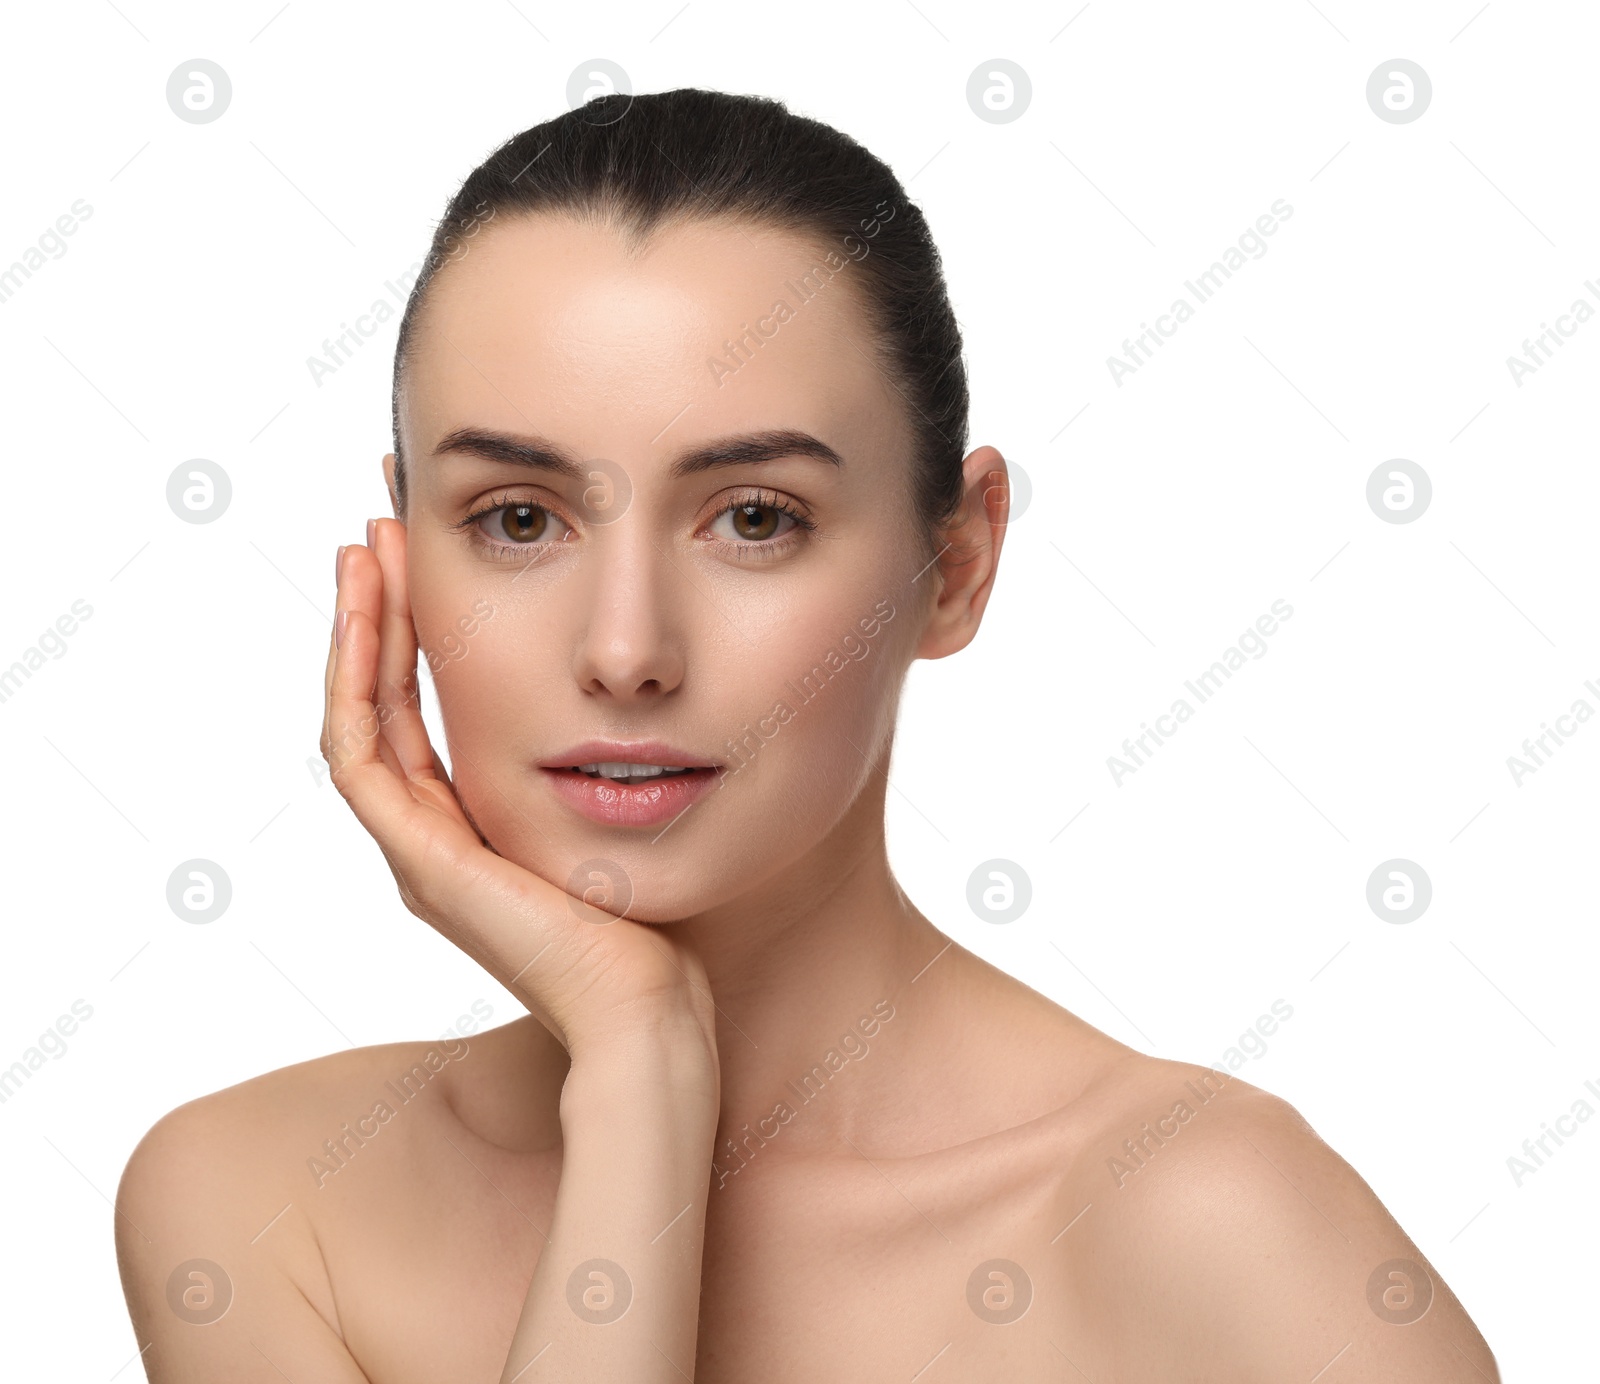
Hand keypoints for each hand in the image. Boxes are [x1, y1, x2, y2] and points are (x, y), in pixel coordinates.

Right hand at [320, 517, 717, 1076]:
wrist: (654, 1011)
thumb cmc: (661, 924)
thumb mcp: (627, 820)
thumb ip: (607, 767)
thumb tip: (639, 697)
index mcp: (475, 831)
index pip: (422, 711)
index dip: (416, 630)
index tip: (426, 553)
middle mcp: (432, 841)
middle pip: (381, 703)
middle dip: (380, 612)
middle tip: (381, 527)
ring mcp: (419, 854)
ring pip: (360, 717)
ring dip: (358, 629)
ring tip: (366, 546)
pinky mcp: (420, 864)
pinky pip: (361, 755)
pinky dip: (357, 680)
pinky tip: (369, 611)